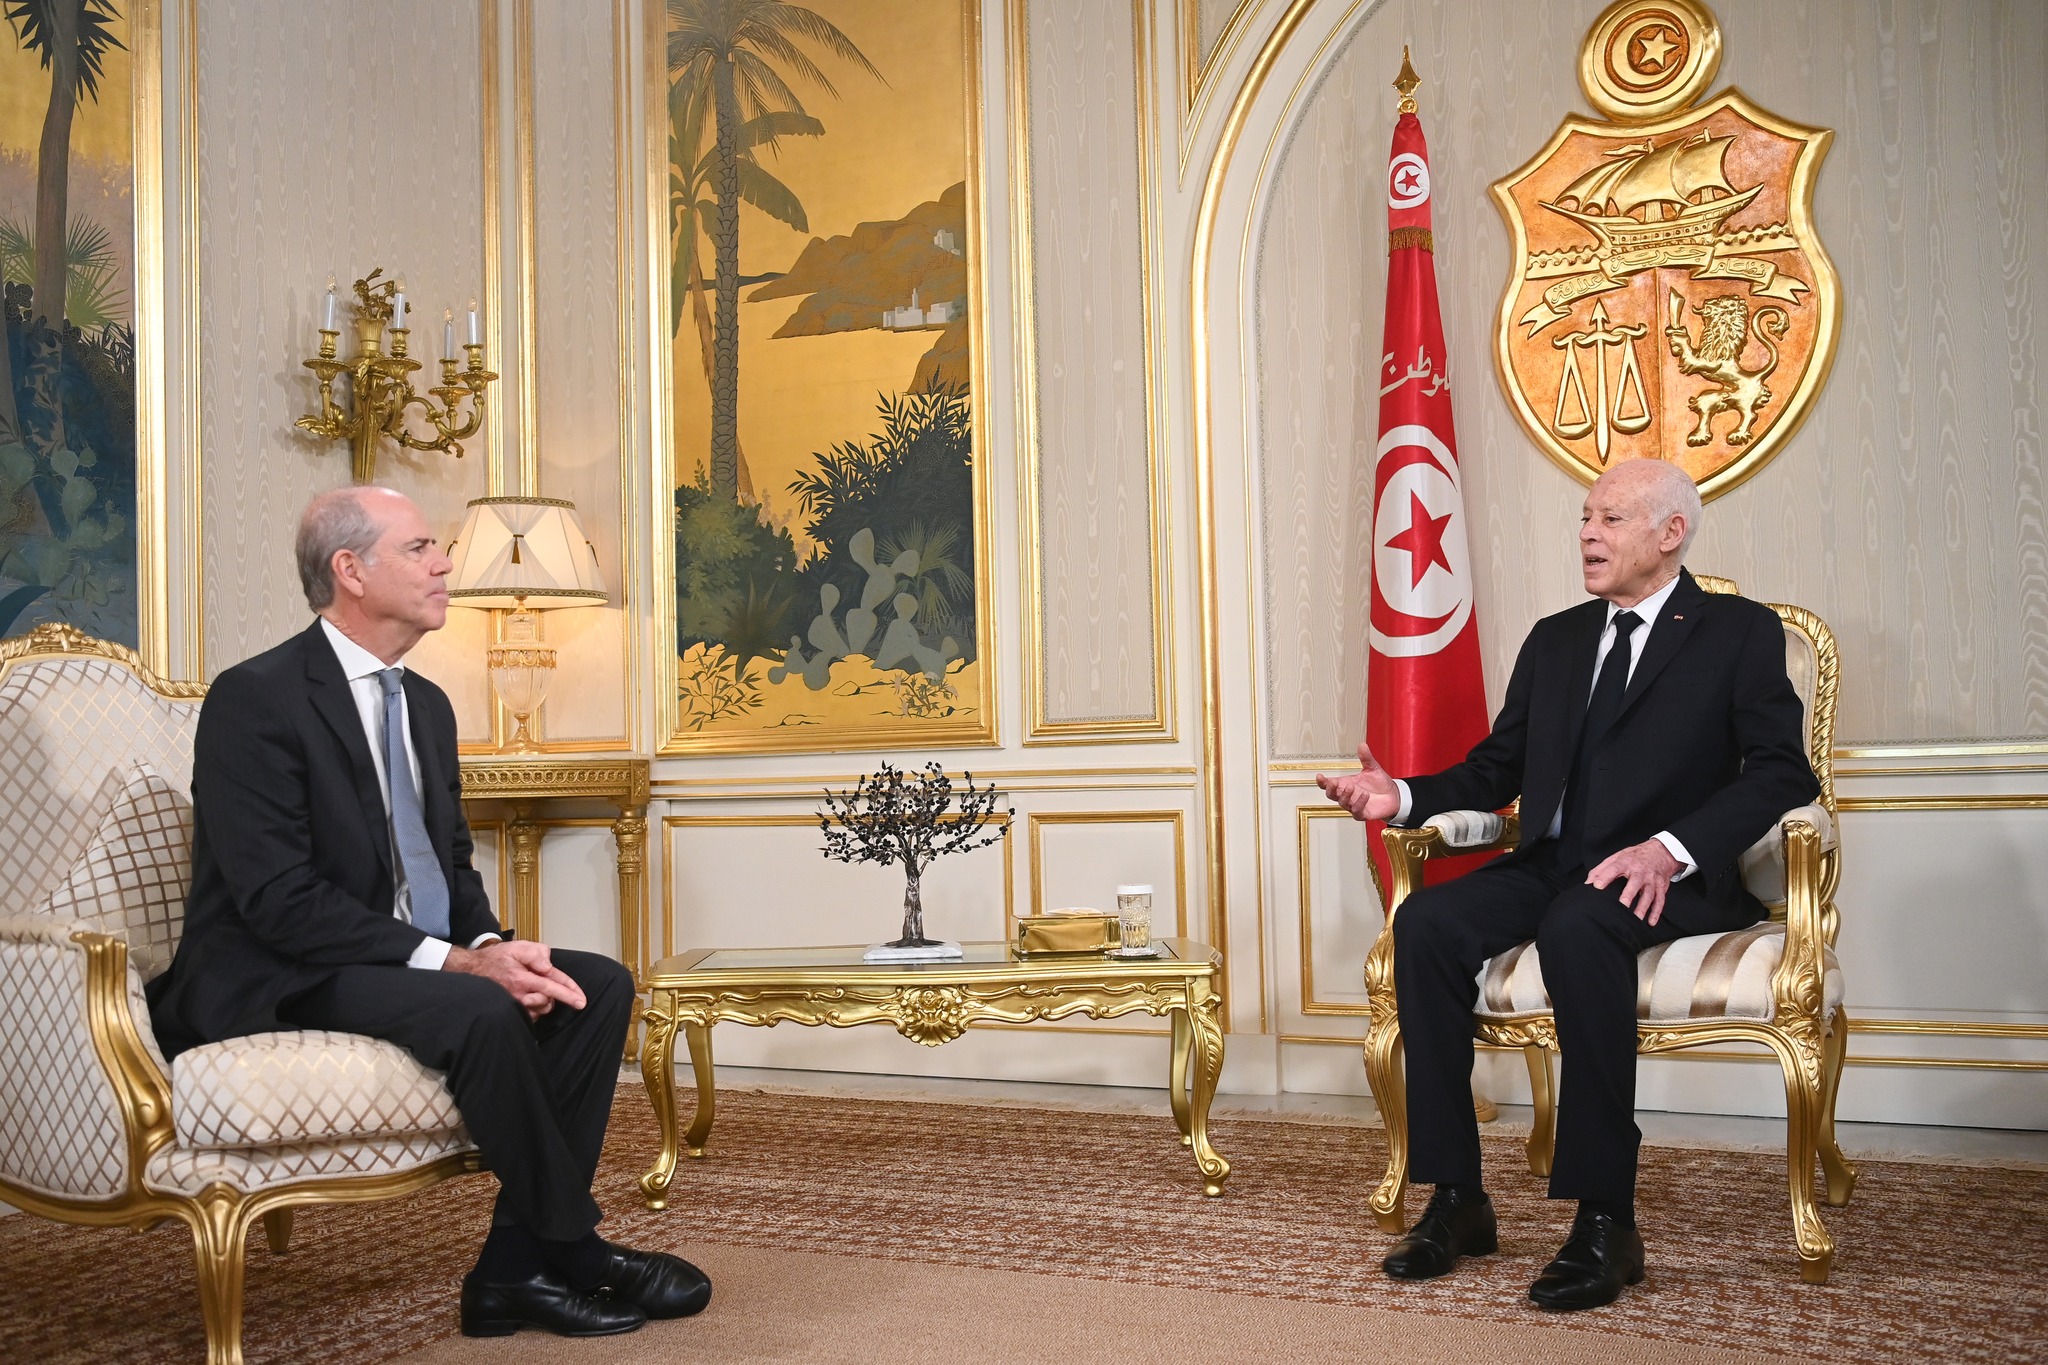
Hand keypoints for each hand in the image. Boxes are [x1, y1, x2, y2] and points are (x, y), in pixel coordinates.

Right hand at [445, 939, 586, 1019]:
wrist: (473, 970)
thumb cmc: (496, 958)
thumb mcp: (517, 947)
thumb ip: (536, 952)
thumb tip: (548, 965)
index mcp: (523, 979)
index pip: (552, 987)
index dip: (569, 993)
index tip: (581, 1001)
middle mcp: (519, 995)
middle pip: (549, 1000)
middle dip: (554, 992)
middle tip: (544, 979)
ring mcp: (515, 1005)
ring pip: (541, 1008)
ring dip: (545, 999)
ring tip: (535, 987)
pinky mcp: (512, 1011)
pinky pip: (532, 1014)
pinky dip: (536, 1006)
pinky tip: (529, 996)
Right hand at [1316, 742, 1401, 822]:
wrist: (1393, 796)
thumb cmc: (1379, 784)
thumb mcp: (1372, 768)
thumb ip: (1366, 758)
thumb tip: (1362, 744)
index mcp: (1345, 784)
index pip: (1329, 784)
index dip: (1322, 781)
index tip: (1319, 776)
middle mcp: (1347, 795)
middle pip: (1331, 795)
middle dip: (1330, 789)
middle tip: (1334, 782)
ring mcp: (1353, 805)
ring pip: (1342, 803)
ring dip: (1345, 795)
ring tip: (1352, 786)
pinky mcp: (1362, 813)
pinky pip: (1356, 811)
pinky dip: (1359, 803)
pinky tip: (1365, 795)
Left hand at [1585, 839, 1681, 924]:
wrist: (1661, 852)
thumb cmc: (1635, 856)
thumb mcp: (1617, 857)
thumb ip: (1601, 869)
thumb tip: (1588, 882)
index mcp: (1627, 862)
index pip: (1614, 868)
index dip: (1605, 877)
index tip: (1597, 886)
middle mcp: (1640, 871)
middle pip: (1634, 884)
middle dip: (1628, 895)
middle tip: (1622, 905)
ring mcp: (1652, 880)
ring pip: (1648, 895)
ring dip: (1643, 908)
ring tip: (1636, 918)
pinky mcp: (1661, 887)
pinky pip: (1660, 900)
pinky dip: (1656, 912)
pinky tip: (1651, 922)